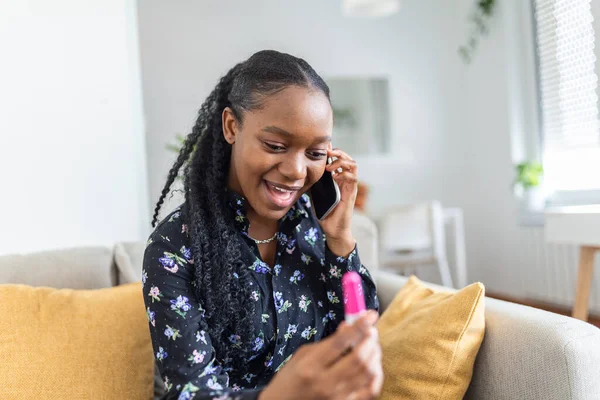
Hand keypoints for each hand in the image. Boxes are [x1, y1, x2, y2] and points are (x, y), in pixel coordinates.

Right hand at [259, 310, 382, 399]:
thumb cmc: (290, 379)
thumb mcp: (301, 355)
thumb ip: (327, 342)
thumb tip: (349, 326)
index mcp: (310, 366)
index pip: (340, 342)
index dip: (358, 327)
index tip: (370, 315)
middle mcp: (325, 383)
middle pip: (358, 358)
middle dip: (370, 339)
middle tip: (371, 329)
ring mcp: (338, 397)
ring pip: (368, 373)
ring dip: (375, 354)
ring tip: (372, 345)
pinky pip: (370, 390)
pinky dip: (376, 375)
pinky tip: (374, 364)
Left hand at [319, 148, 358, 256]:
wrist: (333, 229)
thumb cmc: (326, 213)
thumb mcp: (315, 195)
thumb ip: (312, 185)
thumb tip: (300, 176)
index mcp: (338, 179)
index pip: (339, 160)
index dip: (333, 152)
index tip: (323, 148)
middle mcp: (345, 181)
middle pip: (348, 159)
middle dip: (339, 153)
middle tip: (328, 153)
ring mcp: (350, 187)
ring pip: (353, 166)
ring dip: (342, 161)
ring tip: (330, 166)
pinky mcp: (351, 194)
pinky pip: (353, 178)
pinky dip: (345, 173)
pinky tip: (335, 176)